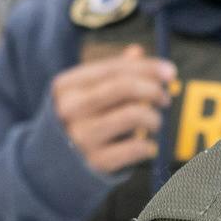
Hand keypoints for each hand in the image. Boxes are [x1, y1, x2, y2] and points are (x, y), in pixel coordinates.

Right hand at [50, 46, 178, 175]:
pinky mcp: (95, 162)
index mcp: (66, 86)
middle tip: (165, 99)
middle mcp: (70, 109)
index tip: (170, 72)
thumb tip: (137, 51)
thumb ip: (110, 74)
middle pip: (125, 87)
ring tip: (154, 123)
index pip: (114, 68)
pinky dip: (149, 145)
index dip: (147, 67)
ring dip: (154, 118)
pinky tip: (147, 146)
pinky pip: (136, 147)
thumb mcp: (83, 94)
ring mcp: (81, 137)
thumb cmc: (76, 122)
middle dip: (153, 89)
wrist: (50, 168)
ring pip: (134, 115)